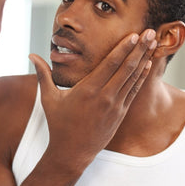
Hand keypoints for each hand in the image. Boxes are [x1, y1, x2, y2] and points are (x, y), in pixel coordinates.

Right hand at [29, 29, 156, 173]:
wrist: (72, 153)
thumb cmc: (59, 125)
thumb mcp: (49, 99)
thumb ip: (43, 75)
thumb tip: (30, 55)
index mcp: (88, 89)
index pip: (110, 64)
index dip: (124, 48)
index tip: (134, 34)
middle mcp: (104, 96)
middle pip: (126, 67)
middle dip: (140, 48)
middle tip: (150, 32)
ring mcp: (115, 106)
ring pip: (133, 78)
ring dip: (144, 59)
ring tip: (153, 43)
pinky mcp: (120, 114)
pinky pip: (134, 91)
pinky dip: (141, 77)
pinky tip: (147, 64)